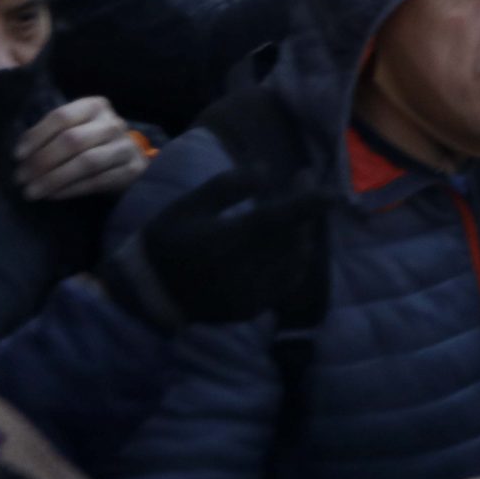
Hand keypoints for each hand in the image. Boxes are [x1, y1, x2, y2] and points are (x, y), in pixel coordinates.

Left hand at [16, 97, 146, 199]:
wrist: (129, 158)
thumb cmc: (92, 141)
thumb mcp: (76, 127)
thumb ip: (53, 134)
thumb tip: (21, 155)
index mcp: (95, 106)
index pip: (61, 117)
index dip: (36, 136)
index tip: (17, 156)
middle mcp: (112, 123)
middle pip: (73, 140)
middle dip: (42, 161)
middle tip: (21, 178)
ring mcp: (125, 146)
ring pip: (86, 162)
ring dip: (54, 179)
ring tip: (32, 191)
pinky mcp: (131, 169)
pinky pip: (97, 181)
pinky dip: (71, 189)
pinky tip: (52, 195)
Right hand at [103, 169, 329, 329]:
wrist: (148, 293)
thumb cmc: (166, 241)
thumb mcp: (188, 205)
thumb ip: (227, 186)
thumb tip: (266, 169)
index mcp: (220, 243)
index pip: (273, 221)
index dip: (305, 206)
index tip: (332, 192)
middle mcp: (239, 272)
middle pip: (289, 238)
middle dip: (304, 208)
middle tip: (303, 179)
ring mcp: (248, 295)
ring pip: (293, 261)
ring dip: (302, 232)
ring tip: (297, 208)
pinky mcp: (251, 309)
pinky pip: (287, 282)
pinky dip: (295, 258)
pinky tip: (291, 241)